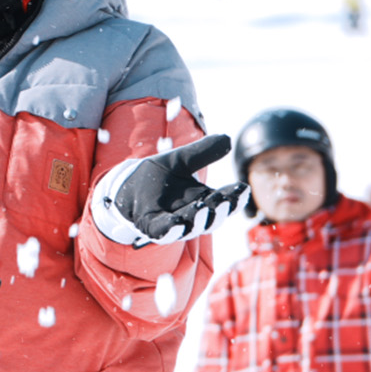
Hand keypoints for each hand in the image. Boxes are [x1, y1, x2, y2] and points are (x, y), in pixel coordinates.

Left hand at [89, 134, 245, 245]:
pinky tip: (178, 224)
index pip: (224, 201)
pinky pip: (163, 232)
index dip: (234, 197)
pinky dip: (171, 230)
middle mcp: (191, 215)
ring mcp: (172, 223)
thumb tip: (226, 139)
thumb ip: (202, 152)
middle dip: (219, 210)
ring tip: (204, 208)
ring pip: (190, 226)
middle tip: (225, 200)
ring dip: (199, 220)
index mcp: (203, 200)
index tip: (242, 188)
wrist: (128, 186)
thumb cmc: (159, 176)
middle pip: (211, 217)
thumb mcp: (180, 160)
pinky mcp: (151, 227)